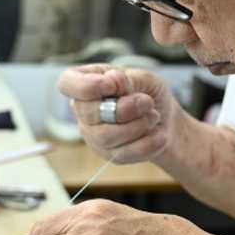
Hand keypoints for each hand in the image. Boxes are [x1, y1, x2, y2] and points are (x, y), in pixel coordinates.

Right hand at [57, 65, 183, 163]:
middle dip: (124, 108)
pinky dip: (148, 142)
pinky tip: (158, 134)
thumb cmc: (149, 93)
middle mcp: (83, 110)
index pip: (67, 83)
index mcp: (86, 82)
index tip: (111, 85)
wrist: (167, 120)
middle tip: (147, 102)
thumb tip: (111, 80)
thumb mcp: (144, 78)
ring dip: (138, 125)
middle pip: (88, 113)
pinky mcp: (109, 155)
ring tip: (154, 116)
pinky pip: (124, 153)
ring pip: (105, 136)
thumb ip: (128, 79)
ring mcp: (93, 135)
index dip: (86, 86)